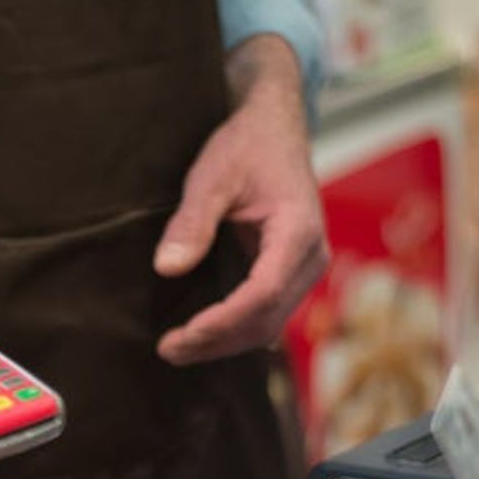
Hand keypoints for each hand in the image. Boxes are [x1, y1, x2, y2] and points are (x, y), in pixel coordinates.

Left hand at [155, 35, 326, 365]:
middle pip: (267, 319)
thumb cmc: (246, 146)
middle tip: (168, 350)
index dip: (223, 321)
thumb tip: (167, 268)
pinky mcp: (294, 272)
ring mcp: (306, 268)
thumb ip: (192, 222)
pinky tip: (201, 334)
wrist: (275, 128)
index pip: (263, 293)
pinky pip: (269, 312)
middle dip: (218, 341)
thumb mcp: (211, 176)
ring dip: (225, 342)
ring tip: (177, 349)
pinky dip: (236, 328)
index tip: (183, 335)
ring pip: (269, 323)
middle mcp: (312, 257)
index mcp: (298, 232)